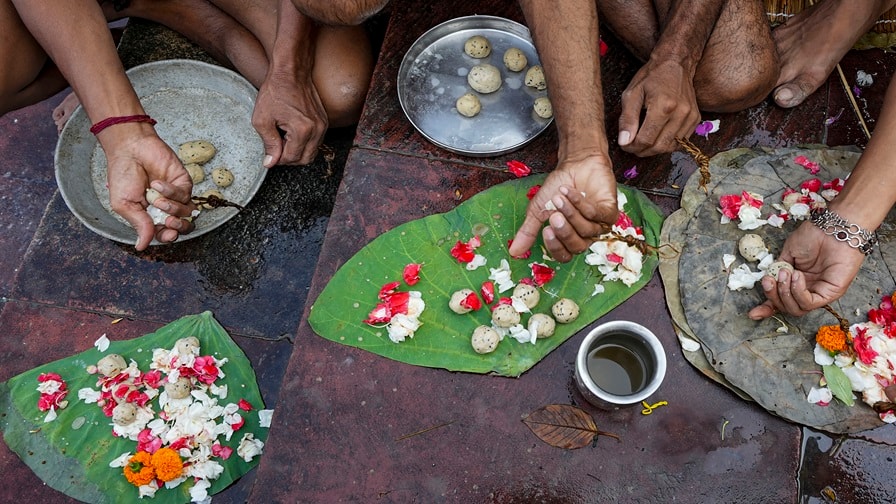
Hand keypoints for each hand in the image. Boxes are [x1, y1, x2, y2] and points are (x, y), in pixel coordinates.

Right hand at [104, 131, 195, 250]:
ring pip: (187, 213)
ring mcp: (176, 195)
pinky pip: (185, 194)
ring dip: (172, 209)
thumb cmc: (123, 175)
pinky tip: (157, 184)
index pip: (165, 233)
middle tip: (168, 221)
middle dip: (177, 227)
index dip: (169, 237)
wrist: (129, 149)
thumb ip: (139, 224)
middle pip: (182, 227)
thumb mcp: (124, 204)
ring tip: (156, 199)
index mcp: (151, 216)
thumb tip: (142, 246)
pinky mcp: (183, 182)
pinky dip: (171, 191)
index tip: (167, 234)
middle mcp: (166, 208)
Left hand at [252, 68, 326, 166]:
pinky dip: (305, 144)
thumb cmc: (276, 90)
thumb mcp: (262, 118)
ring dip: (298, 152)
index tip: (270, 154)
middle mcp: (317, 130)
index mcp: (302, 130)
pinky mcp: (324, 122)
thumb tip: (270, 162)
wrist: (291, 72)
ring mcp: (323, 126)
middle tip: (276, 149)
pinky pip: (316, 142)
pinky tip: (292, 134)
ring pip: (312, 153)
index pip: (292, 158)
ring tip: (284, 140)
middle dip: (289, 159)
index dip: (278, 159)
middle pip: (305, 159)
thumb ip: (268, 143)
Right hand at [508, 154, 618, 262]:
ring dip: (571, 212)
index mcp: (569, 239)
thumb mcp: (538, 210)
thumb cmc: (558, 187)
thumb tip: (513, 252)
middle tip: (555, 216)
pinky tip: (570, 192)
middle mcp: (585, 236)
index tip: (546, 230)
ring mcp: (599, 225)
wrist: (574, 164)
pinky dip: (581, 204)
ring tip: (560, 197)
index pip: (564, 255)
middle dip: (565, 231)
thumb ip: (528, 231)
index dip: (555, 246)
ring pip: (587, 230)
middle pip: (577, 246)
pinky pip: (597, 216)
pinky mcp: (609, 211)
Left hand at [618, 59, 700, 156]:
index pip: (646, 139)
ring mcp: (691, 116)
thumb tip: (624, 142)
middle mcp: (680, 113)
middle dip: (642, 151)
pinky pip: (680, 141)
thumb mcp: (632, 94)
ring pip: (670, 147)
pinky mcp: (696, 119)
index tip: (625, 144)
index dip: (632, 147)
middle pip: (659, 147)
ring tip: (643, 140)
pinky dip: (667, 143)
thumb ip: (627, 119)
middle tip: (632, 146)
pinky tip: (657, 135)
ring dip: (655, 149)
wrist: (675, 63)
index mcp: (663, 106)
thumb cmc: (650, 77)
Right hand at [748, 221, 865, 319]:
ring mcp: (820, 292)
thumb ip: (778, 271)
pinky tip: (796, 276)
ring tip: (785, 273)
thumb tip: (768, 283)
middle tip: (769, 280)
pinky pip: (810, 303)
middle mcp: (809, 290)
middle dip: (773, 296)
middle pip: (787, 307)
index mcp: (797, 282)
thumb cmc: (813, 236)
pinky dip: (798, 292)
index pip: (782, 301)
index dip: (767, 309)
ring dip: (785, 293)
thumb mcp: (787, 255)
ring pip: (797, 309)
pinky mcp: (831, 293)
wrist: (832, 227)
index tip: (752, 313)